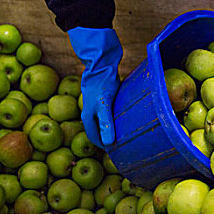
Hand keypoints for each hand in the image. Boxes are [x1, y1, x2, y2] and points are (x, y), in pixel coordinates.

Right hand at [68, 27, 122, 147]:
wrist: (102, 61)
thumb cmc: (102, 83)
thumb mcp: (104, 104)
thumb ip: (106, 123)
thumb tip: (109, 143)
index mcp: (88, 115)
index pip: (94, 136)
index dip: (103, 145)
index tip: (116, 152)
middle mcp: (90, 110)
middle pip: (99, 128)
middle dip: (108, 137)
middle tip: (123, 144)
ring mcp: (97, 102)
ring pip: (104, 119)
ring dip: (113, 126)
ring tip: (125, 131)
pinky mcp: (104, 95)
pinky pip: (110, 110)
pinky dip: (116, 115)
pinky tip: (126, 114)